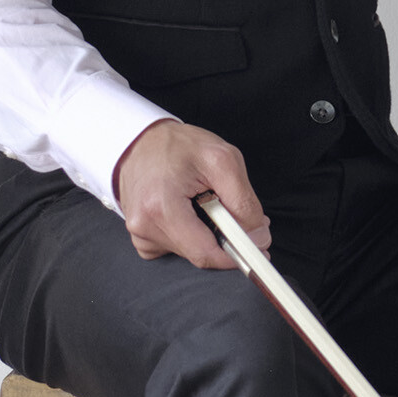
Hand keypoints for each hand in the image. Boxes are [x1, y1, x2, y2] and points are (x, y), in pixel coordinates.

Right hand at [113, 120, 267, 268]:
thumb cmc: (178, 145)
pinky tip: (186, 211)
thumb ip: (244, 201)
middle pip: (200, 254)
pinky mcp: (141, 239)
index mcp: (160, 208)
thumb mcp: (223, 160)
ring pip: (190, 252)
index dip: (236, 256)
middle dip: (223, 238)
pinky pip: (176, 248)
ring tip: (202, 202)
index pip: (205, 254)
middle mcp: (144, 227)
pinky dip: (190, 234)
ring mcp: (140, 235)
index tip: (257, 248)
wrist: (141, 141)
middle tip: (230, 210)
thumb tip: (258, 236)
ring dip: (206, 234)